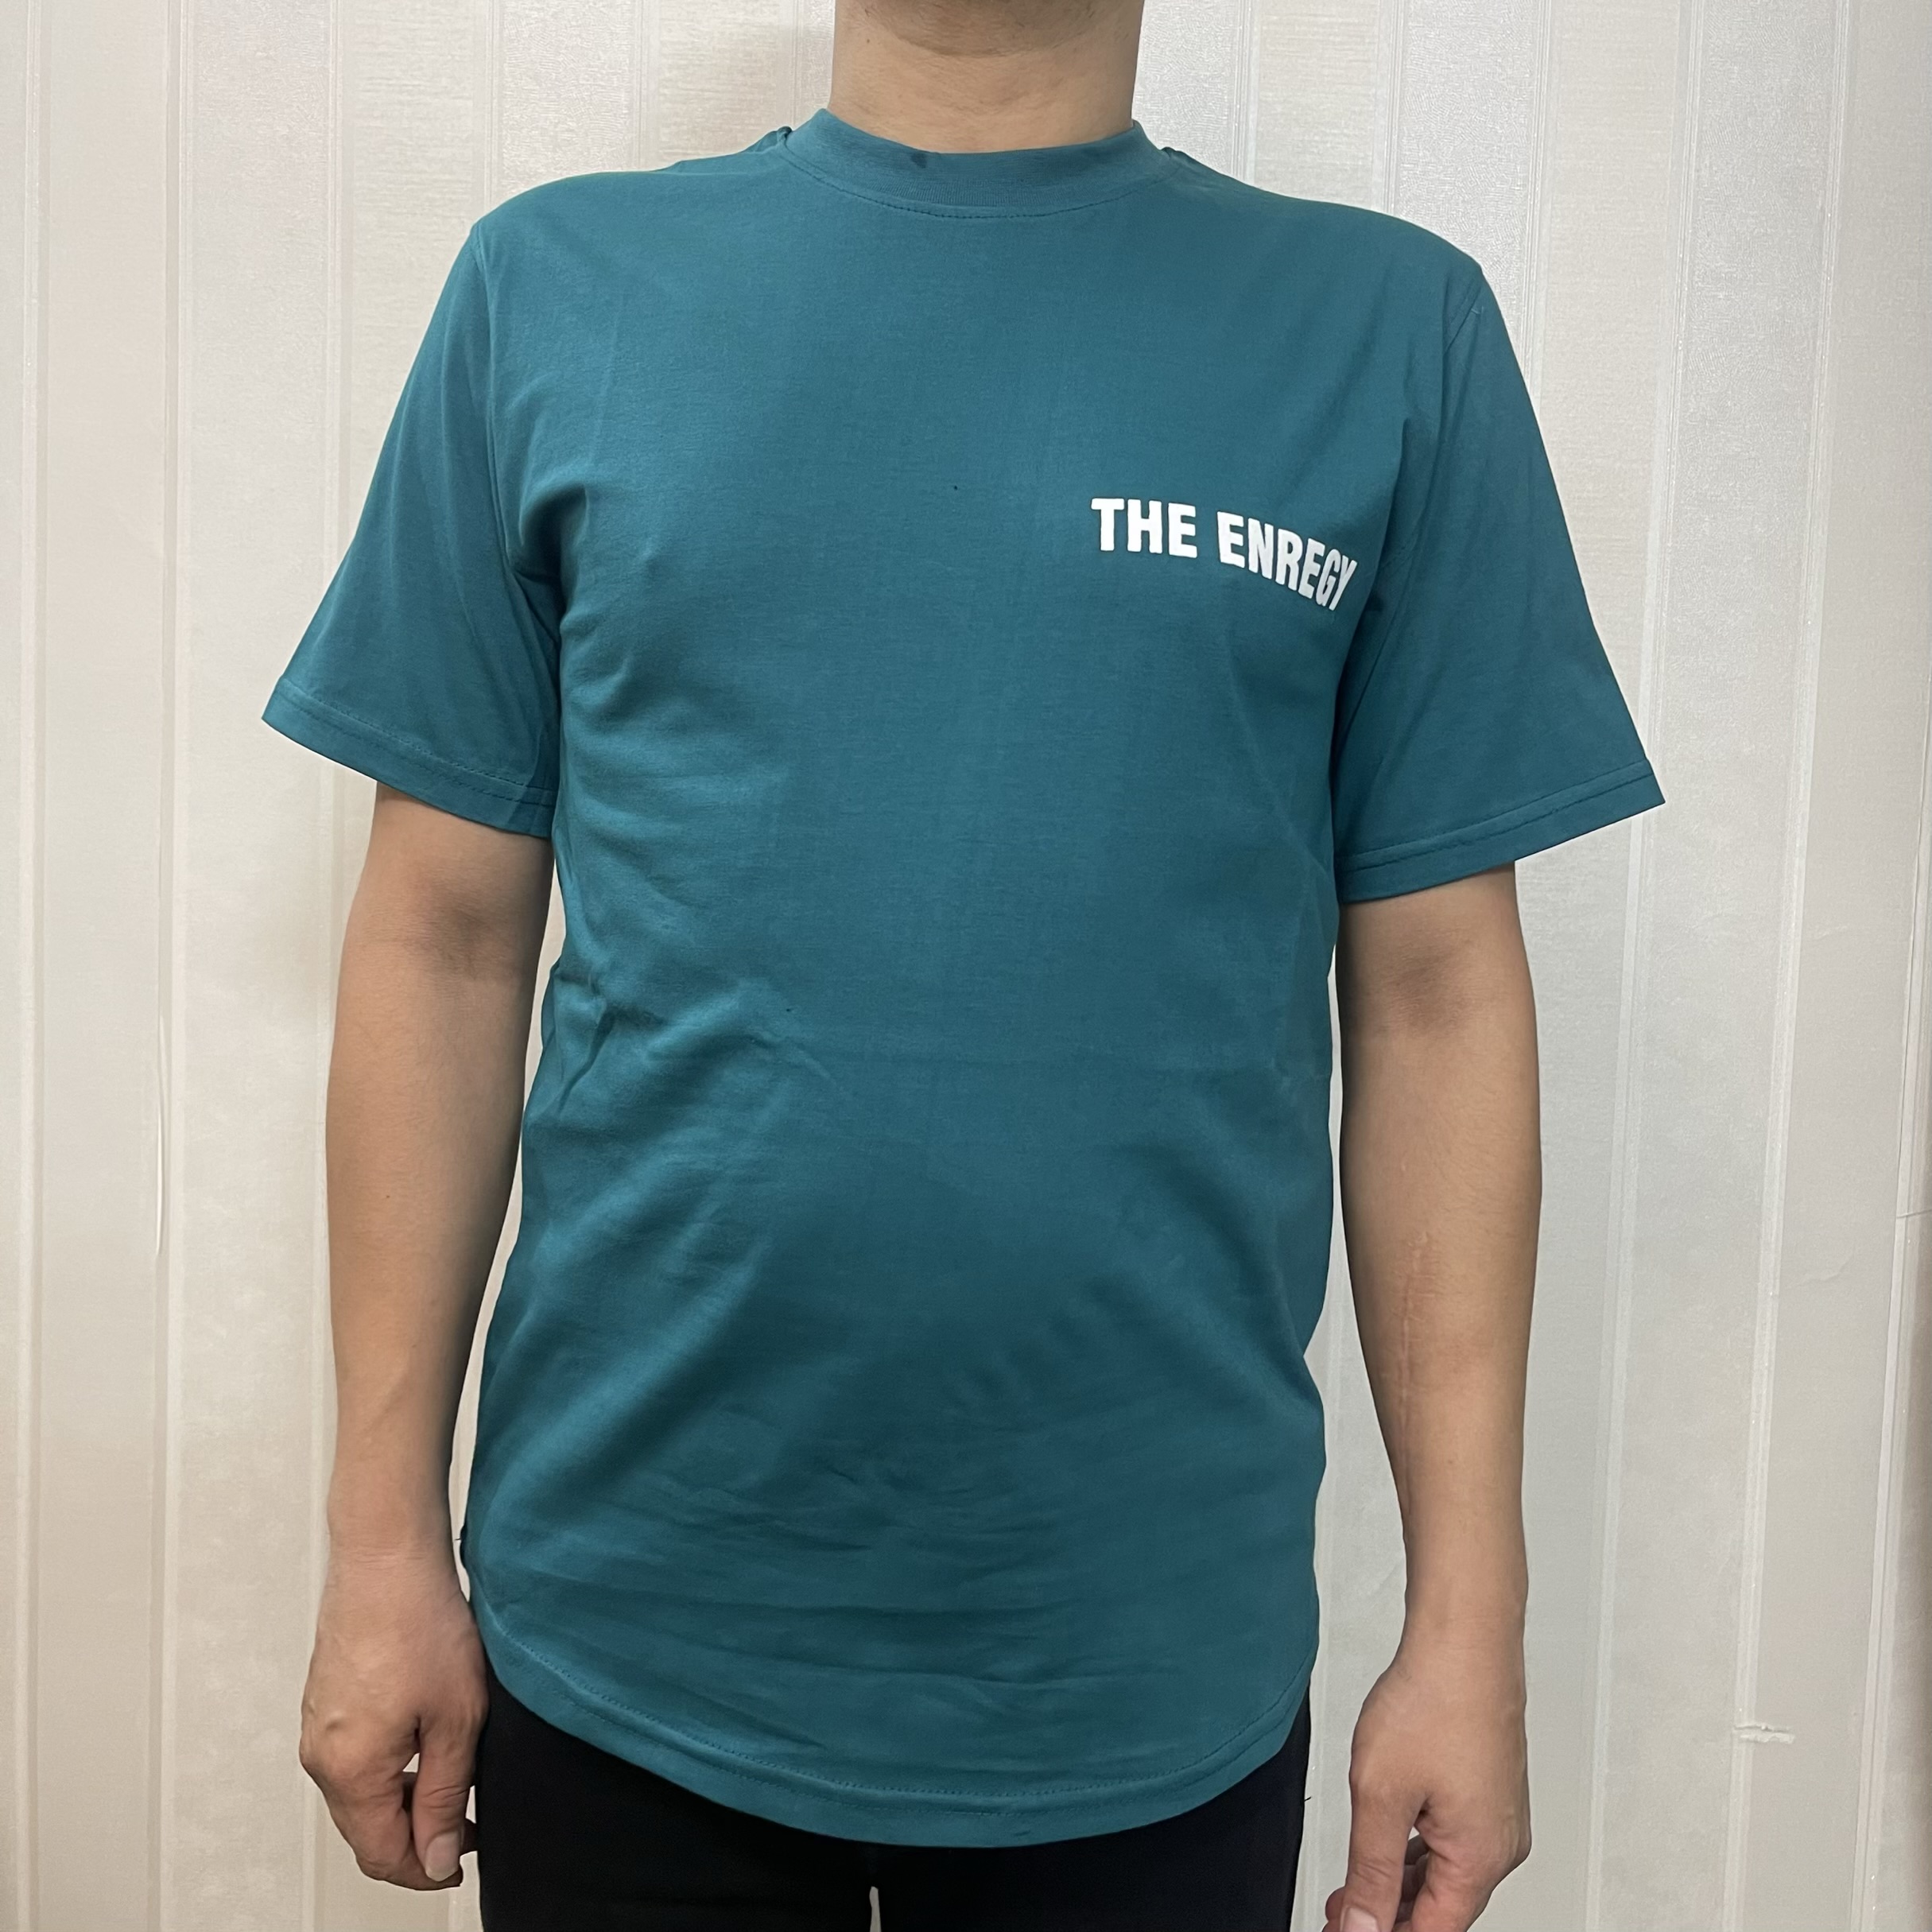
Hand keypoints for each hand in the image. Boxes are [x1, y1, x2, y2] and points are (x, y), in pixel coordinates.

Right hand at [298, 1545, 488, 1889]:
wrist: (387, 1553)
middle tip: (470, 1821)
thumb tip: (439, 1857)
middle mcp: (320, 1755)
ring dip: (404, 1800)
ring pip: (360, 1794)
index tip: (466, 1856)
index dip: (427, 1867)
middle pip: (365, 1829)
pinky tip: (428, 1741)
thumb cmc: (421, 1622)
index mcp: (349, 1771)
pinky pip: (354, 1758)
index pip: (381, 1854)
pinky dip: (389, 1767)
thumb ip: (448, 1796)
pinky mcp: (325, 1700)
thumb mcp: (457, 1719)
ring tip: (457, 1777)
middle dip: (417, 1836)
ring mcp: (318, 1725)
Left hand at [1322, 1622, 1530, 1931]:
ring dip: (1398, 1885)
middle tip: (1339, 1913)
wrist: (1464, 1641)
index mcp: (1480, 1859)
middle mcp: (1500, 1846)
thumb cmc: (1434, 1702)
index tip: (1343, 1930)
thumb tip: (1363, 1926)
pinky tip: (1385, 1849)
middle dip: (1387, 1915)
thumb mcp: (1380, 1795)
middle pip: (1441, 1908)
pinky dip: (1415, 1853)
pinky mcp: (1489, 1792)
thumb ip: (1369, 1870)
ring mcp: (1498, 1818)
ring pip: (1445, 1874)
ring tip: (1352, 1888)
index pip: (1431, 1930)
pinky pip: (1452, 1842)